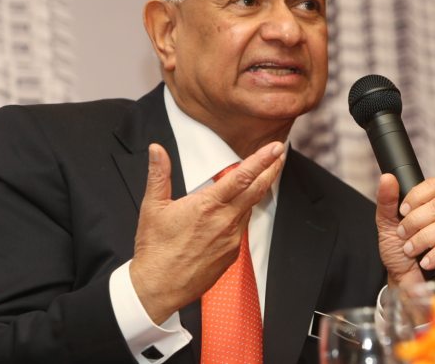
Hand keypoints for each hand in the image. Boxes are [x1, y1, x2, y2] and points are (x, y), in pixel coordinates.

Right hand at [130, 142, 284, 323]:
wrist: (159, 287)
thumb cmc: (155, 249)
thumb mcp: (153, 207)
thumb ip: (159, 174)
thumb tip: (156, 149)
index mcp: (207, 206)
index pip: (241, 177)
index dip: (262, 160)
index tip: (276, 148)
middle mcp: (224, 221)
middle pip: (256, 190)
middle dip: (271, 170)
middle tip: (281, 155)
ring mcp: (231, 239)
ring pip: (248, 208)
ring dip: (255, 191)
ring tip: (259, 177)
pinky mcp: (231, 253)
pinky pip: (240, 228)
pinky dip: (240, 214)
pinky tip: (233, 211)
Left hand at [375, 174, 434, 286]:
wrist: (405, 282)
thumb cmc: (400, 252)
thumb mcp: (388, 224)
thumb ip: (387, 201)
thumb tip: (387, 178)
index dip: (417, 196)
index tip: (402, 211)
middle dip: (415, 221)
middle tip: (403, 234)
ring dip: (423, 239)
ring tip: (411, 250)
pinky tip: (425, 261)